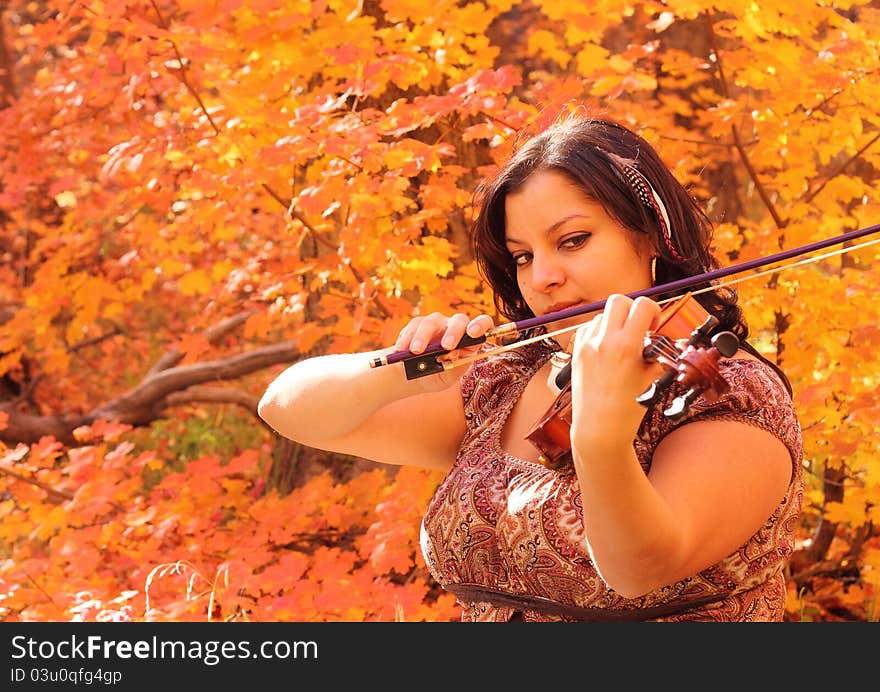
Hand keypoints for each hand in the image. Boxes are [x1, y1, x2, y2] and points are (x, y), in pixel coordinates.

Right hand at [393, 312, 494, 389]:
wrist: (412, 376)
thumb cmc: (436, 376)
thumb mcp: (448, 377)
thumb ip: (454, 367)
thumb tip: (455, 355)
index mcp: (468, 341)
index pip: (483, 325)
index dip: (481, 325)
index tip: (473, 333)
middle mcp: (454, 328)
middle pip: (459, 320)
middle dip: (453, 332)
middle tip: (446, 346)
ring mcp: (436, 323)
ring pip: (432, 322)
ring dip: (423, 337)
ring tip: (415, 352)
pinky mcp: (418, 324)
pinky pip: (414, 326)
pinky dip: (407, 338)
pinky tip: (402, 349)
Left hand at [569, 294, 663, 435]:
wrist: (598, 430)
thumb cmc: (626, 410)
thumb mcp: (651, 378)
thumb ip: (659, 354)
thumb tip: (670, 340)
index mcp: (625, 346)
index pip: (642, 305)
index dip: (653, 311)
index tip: (654, 325)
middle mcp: (603, 341)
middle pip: (618, 300)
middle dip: (632, 309)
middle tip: (638, 327)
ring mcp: (586, 346)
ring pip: (602, 315)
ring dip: (615, 323)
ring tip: (622, 343)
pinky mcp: (576, 353)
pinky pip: (588, 329)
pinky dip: (599, 333)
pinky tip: (607, 349)